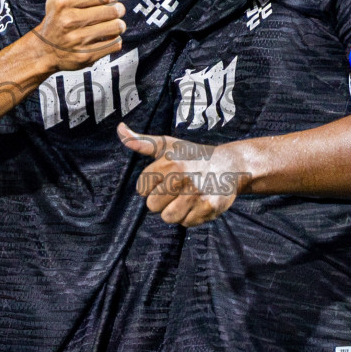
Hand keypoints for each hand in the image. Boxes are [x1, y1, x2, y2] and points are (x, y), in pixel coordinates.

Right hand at [32, 0, 126, 70]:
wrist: (44, 50)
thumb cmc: (55, 15)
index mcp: (64, 2)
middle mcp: (69, 22)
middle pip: (111, 12)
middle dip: (116, 11)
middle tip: (113, 11)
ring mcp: (78, 41)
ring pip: (116, 28)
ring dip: (117, 26)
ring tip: (111, 24)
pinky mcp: (86, 57)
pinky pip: (115, 44)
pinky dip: (114, 41)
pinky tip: (104, 38)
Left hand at [119, 123, 245, 226]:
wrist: (231, 164)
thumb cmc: (193, 155)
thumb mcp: (168, 145)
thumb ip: (142, 142)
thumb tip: (119, 129)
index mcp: (169, 163)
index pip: (141, 188)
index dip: (152, 186)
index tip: (165, 178)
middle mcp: (182, 177)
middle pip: (152, 206)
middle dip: (162, 201)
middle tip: (178, 189)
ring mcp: (196, 193)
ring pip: (168, 217)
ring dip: (175, 211)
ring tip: (187, 197)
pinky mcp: (209, 206)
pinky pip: (186, 223)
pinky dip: (191, 216)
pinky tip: (199, 202)